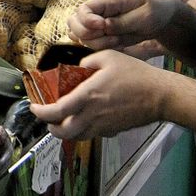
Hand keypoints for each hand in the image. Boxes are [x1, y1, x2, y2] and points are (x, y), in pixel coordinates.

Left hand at [29, 50, 174, 139]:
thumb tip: (76, 67)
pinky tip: (85, 118)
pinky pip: (91, 134)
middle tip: (47, 117)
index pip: (55, 111)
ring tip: (62, 120)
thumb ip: (86, 61)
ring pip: (76, 137)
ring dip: (64, 131)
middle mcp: (92, 115)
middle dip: (50, 127)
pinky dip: (82, 130)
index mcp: (87, 96)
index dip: (40, 112)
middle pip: (62, 132)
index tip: (34, 107)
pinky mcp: (112, 131)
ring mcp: (103, 126)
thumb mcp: (108, 57)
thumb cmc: (136, 74)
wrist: (161, 96)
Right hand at [68, 0, 179, 50]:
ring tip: (119, 41)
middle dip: (87, 34)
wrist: (163, 20)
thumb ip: (124, 21)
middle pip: (73, 23)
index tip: (103, 26)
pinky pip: (91, 47)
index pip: (83, 9)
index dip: (87, 20)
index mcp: (108, 2)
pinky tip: (118, 45)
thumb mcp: (145, 15)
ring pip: (81, 38)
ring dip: (97, 44)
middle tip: (110, 35)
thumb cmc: (156, 11)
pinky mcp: (103, 38)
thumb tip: (104, 26)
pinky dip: (101, 50)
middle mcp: (98, 14)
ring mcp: (98, 27)